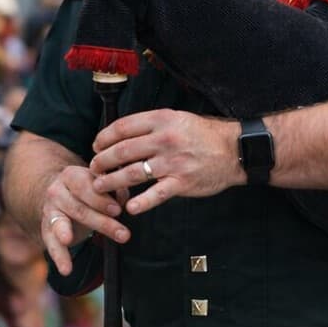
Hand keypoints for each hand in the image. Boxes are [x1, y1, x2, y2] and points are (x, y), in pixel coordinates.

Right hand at [41, 165, 126, 276]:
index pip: (85, 185)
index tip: (118, 210)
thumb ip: (113, 191)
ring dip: (68, 234)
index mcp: (72, 175)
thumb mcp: (99, 186)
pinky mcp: (46, 228)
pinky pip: (50, 243)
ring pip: (61, 223)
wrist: (60, 195)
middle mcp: (57, 191)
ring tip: (69, 240)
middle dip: (100, 221)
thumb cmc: (88, 191)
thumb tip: (125, 199)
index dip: (101, 198)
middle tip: (122, 234)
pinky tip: (66, 269)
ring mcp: (49, 210)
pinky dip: (59, 257)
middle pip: (78, 207)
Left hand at [88, 110, 240, 214]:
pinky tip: (129, 208)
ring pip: (132, 173)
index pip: (122, 127)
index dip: (103, 138)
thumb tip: (120, 134)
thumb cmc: (203, 134)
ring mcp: (173, 163)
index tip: (96, 146)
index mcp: (161, 120)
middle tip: (93, 168)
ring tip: (100, 186)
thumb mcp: (176, 118)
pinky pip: (155, 195)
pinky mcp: (182, 183)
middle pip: (122, 151)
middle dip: (101, 161)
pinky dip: (140, 203)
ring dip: (111, 181)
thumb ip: (150, 125)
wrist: (234, 150)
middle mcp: (165, 140)